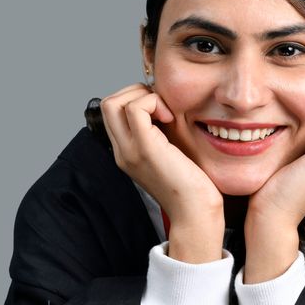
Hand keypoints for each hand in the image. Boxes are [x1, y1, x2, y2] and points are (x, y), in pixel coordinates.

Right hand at [98, 83, 224, 261]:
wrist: (196, 213)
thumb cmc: (192, 184)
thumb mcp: (171, 151)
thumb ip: (162, 131)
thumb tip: (165, 103)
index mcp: (127, 152)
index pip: (112, 111)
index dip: (135, 98)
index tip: (161, 108)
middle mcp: (122, 151)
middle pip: (108, 103)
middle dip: (136, 92)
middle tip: (162, 105)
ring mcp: (130, 151)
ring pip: (114, 102)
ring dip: (144, 96)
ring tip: (166, 112)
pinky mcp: (145, 149)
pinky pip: (136, 108)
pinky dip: (154, 103)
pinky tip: (170, 118)